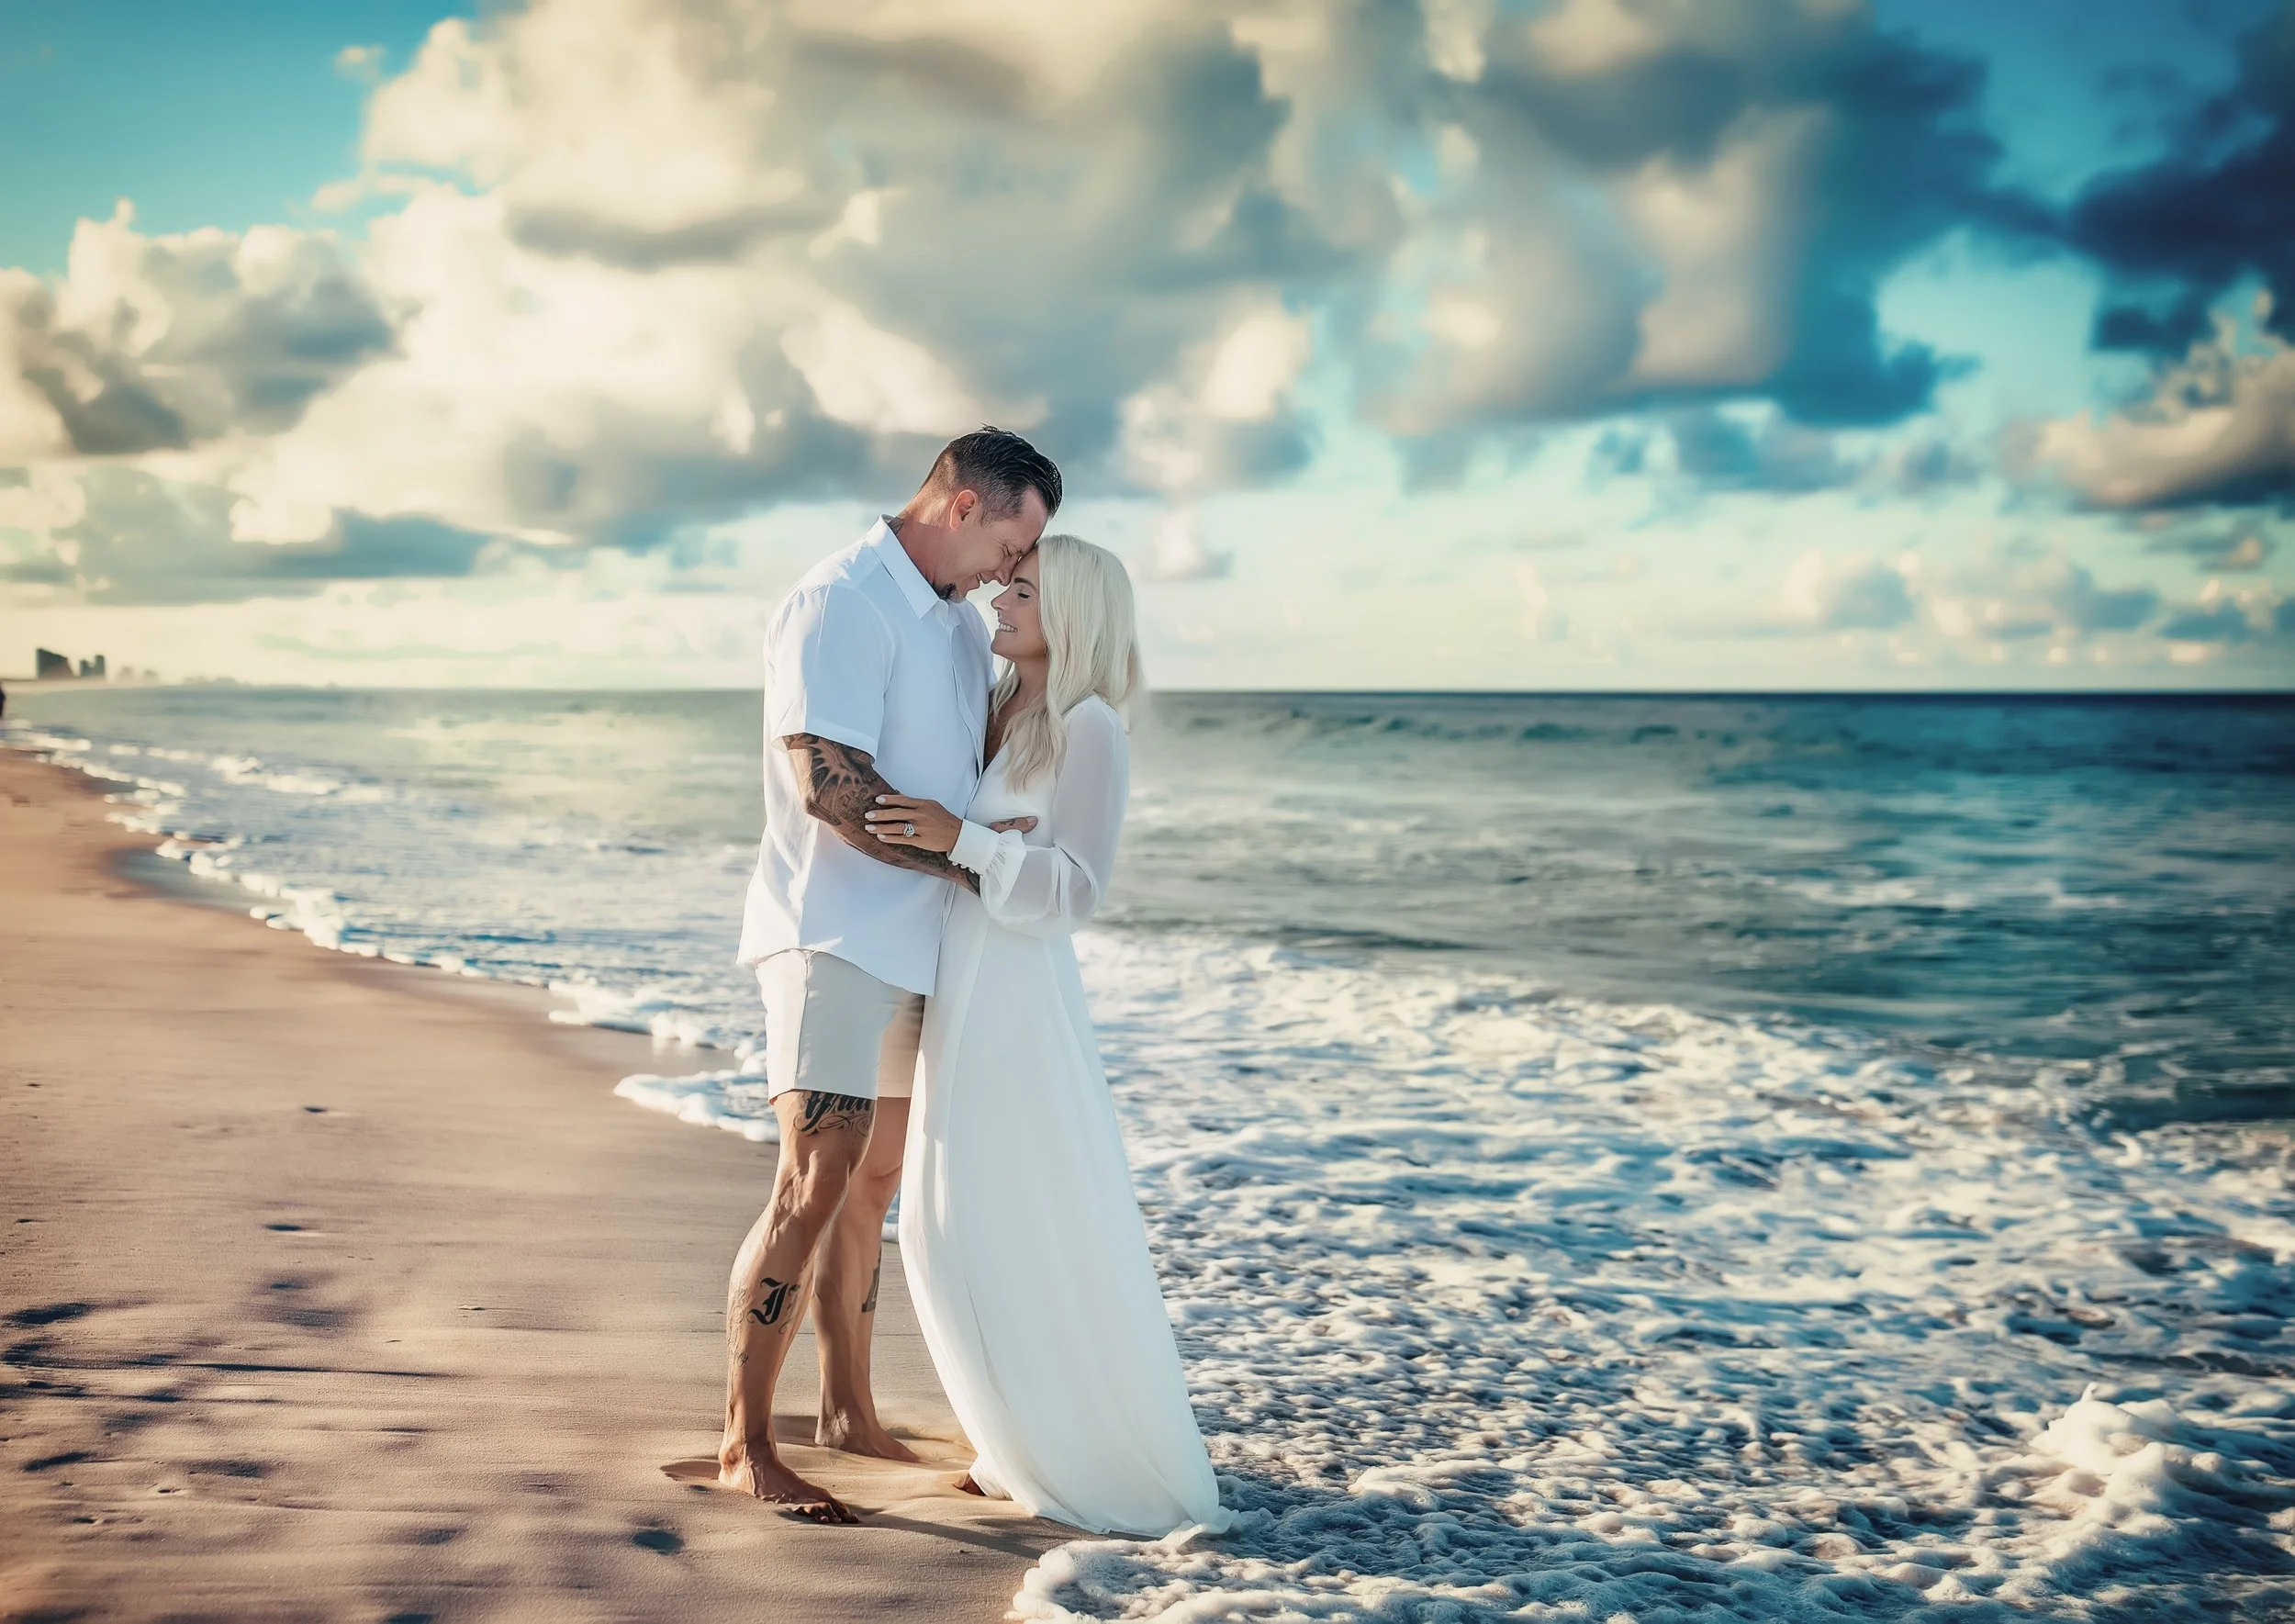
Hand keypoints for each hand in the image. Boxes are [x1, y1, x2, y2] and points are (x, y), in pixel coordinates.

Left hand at [864, 795, 1033, 852]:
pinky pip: (903, 839)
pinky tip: (882, 836)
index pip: (903, 800)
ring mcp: (921, 828)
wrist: (958, 834)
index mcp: (923, 804)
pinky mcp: (922, 841)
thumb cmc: (944, 819)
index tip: (877, 800)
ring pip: (897, 827)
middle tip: (868, 814)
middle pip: (897, 813)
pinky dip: (891, 838)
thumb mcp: (932, 805)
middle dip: (881, 814)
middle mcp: (921, 815)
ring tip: (870, 827)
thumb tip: (899, 795)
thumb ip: (915, 802)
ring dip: (882, 827)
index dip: (889, 800)